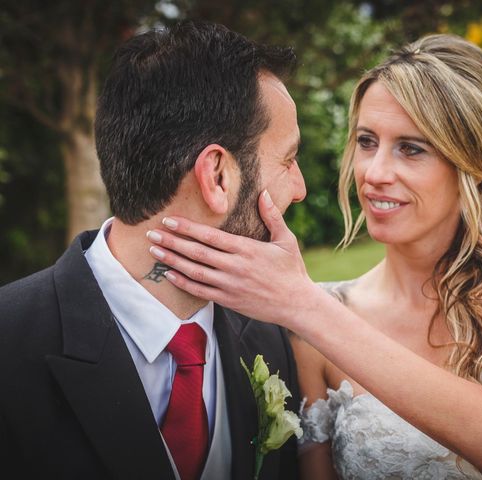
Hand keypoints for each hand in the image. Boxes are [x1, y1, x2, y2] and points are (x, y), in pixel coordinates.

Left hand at [146, 191, 319, 326]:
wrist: (297, 304)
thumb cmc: (292, 270)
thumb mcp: (286, 240)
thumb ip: (273, 216)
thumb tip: (264, 193)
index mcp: (247, 249)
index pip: (211, 236)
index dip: (188, 228)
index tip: (170, 221)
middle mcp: (235, 267)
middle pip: (197, 252)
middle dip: (173, 242)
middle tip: (152, 234)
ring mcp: (230, 285)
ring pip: (195, 271)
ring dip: (173, 260)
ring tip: (155, 251)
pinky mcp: (229, 300)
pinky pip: (201, 291)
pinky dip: (184, 283)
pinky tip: (170, 274)